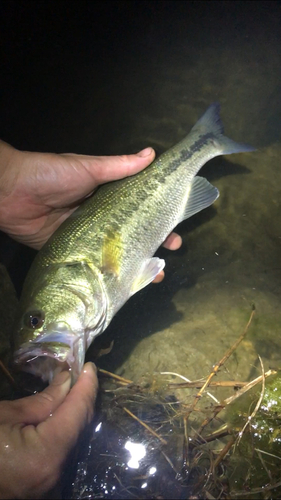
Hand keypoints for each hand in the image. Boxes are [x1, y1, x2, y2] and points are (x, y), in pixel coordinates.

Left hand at [0, 141, 181, 280]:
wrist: (10, 191)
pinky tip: (123, 281)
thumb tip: (151, 154)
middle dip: (152, 243)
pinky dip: (107, 272)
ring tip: (153, 274)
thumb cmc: (50, 174)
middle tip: (171, 252)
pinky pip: (92, 263)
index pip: (137, 208)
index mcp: (105, 196)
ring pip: (115, 251)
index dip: (157, 217)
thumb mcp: (87, 168)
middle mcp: (98, 217)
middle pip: (130, 232)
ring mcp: (85, 236)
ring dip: (134, 262)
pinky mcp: (70, 251)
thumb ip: (118, 166)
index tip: (175, 226)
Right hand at [0, 363, 96, 498]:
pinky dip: (66, 432)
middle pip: (80, 428)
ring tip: (74, 389)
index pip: (78, 413)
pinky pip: (64, 454)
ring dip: (76, 414)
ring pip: (75, 441)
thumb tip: (68, 381)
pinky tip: (64, 414)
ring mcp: (52, 485)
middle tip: (83, 373)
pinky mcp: (46, 488)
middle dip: (83, 398)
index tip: (90, 366)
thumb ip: (44, 400)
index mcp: (46, 455)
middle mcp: (56, 474)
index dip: (87, 386)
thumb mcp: (5, 415)